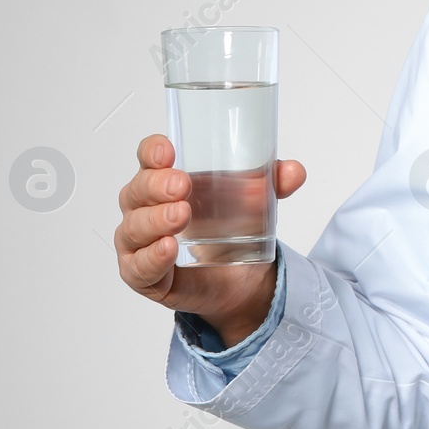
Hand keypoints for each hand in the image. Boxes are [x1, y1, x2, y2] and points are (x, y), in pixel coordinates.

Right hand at [116, 134, 306, 344]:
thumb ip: (273, 183)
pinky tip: (168, 248)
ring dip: (155, 220)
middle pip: (136, 189)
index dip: (152, 151)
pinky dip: (151, 257)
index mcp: (165, 180)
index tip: (168, 150)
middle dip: (156, 185)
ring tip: (181, 215)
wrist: (239, 277)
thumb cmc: (231, 227)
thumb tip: (295, 171)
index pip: (148, 158)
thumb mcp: (254, 200)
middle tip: (183, 185)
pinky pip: (137, 266)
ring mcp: (139, 242)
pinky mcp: (143, 274)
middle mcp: (145, 208)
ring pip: (133, 227)